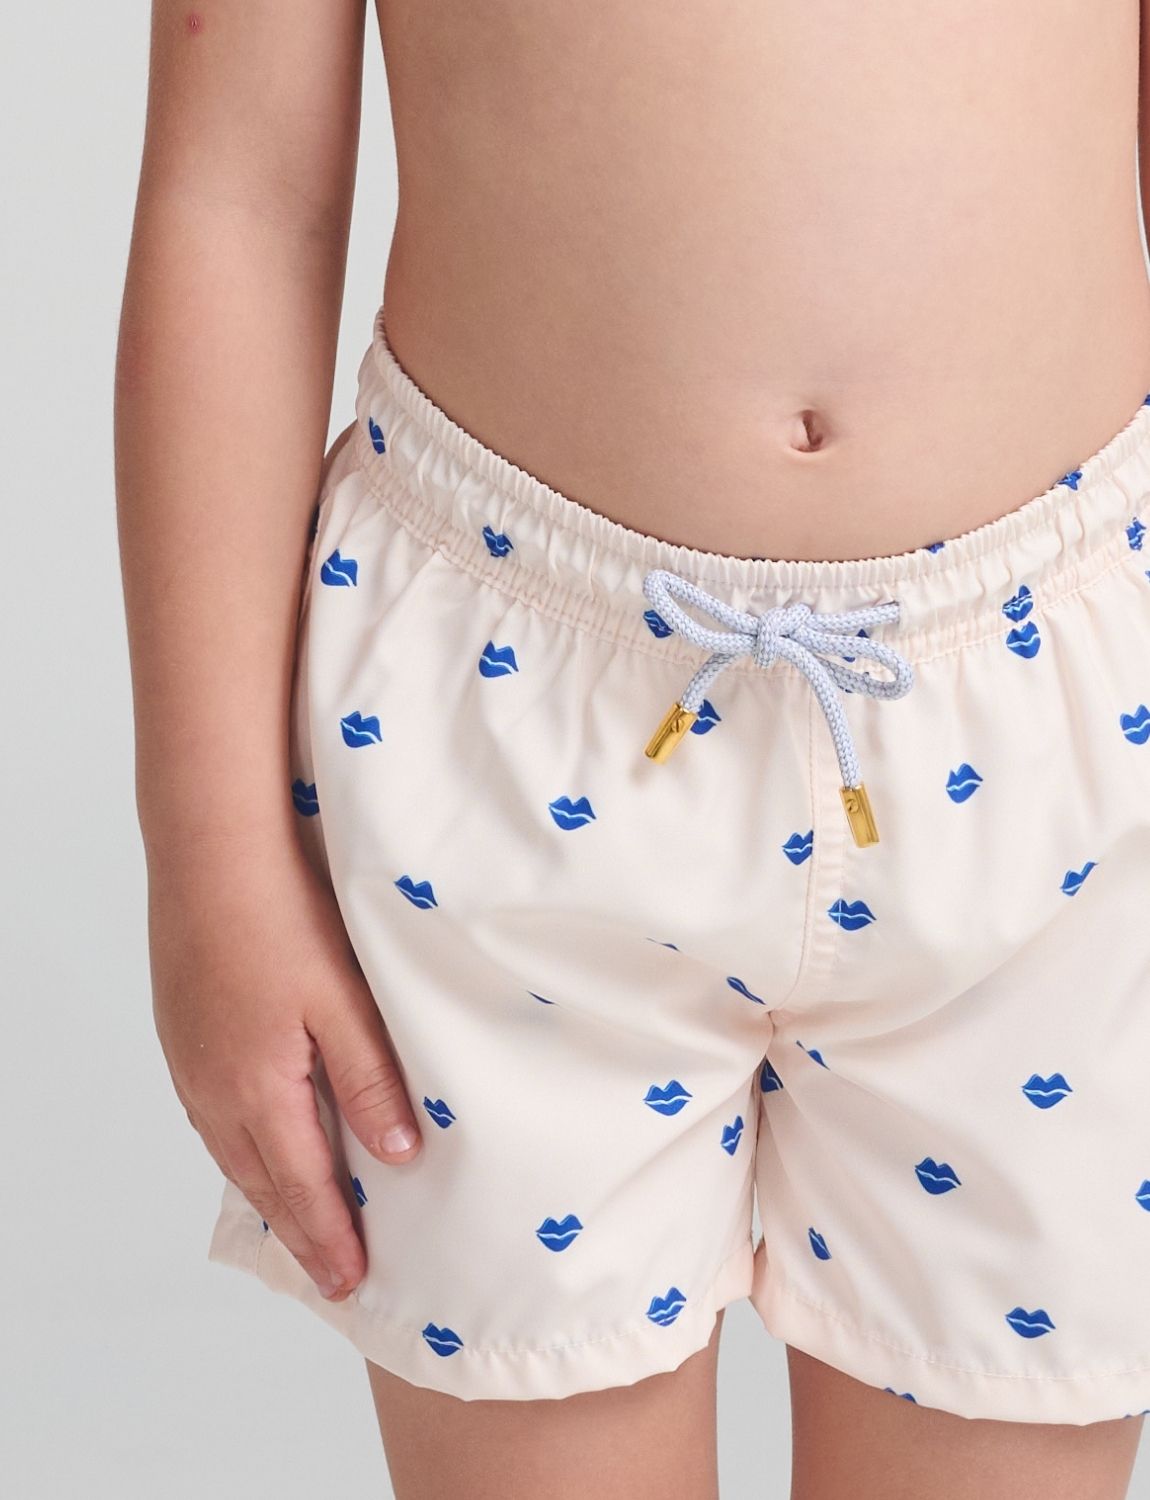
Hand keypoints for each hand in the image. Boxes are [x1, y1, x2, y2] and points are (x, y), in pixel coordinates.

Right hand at [147, 830, 419, 1300]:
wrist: (210, 852)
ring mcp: (191, 1062)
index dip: (330, 1238)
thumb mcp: (343, 1000)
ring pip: (232, 1152)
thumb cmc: (282, 917)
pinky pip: (213, 1117)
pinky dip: (241, 1148)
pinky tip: (257, 1141)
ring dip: (268, 1192)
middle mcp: (214, 1089)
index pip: (302, 1187)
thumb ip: (371, 1080)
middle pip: (261, 1182)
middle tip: (328, 1272)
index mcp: (258, 1089)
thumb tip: (398, 1157)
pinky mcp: (184, 1032)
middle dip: (298, 1231)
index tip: (350, 1282)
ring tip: (296, 1222)